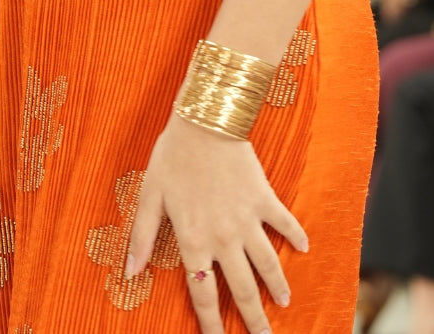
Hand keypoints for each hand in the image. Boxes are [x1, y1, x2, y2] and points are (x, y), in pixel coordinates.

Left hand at [128, 114, 308, 333]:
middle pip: (242, 290)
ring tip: (285, 304)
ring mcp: (247, 219)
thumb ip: (142, 236)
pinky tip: (304, 248)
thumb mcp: (150, 195)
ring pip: (266, 263)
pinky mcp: (264, 197)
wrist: (207, 120)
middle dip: (253, 321)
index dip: (211, 324)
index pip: (203, 294)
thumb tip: (130, 272)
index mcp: (194, 241)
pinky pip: (284, 222)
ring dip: (277, 286)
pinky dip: (295, 235)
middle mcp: (224, 238)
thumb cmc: (173, 155)